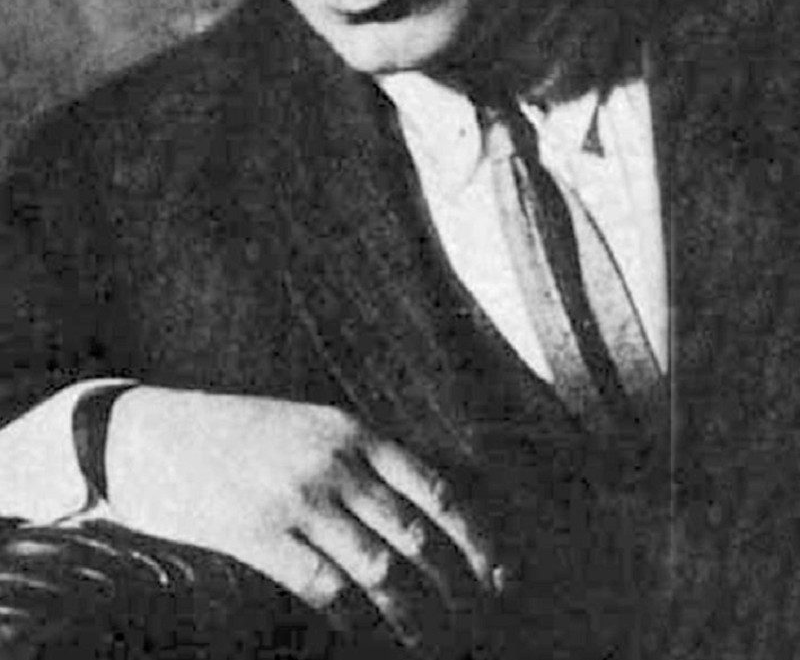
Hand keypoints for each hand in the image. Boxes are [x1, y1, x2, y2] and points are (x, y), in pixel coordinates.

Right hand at [105, 389, 499, 651]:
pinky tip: (364, 634)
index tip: (500, 573)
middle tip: (476, 620)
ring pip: (377, 568)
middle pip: (415, 533)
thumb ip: (363, 456)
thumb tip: (425, 504)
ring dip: (411, 614)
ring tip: (429, 642)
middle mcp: (333, 462)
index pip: (435, 486)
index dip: (475, 535)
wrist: (156, 434)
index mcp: (353, 431)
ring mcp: (295, 498)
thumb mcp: (311, 425)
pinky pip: (322, 587)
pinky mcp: (258, 535)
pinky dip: (351, 617)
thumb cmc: (241, 432)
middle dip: (454, 583)